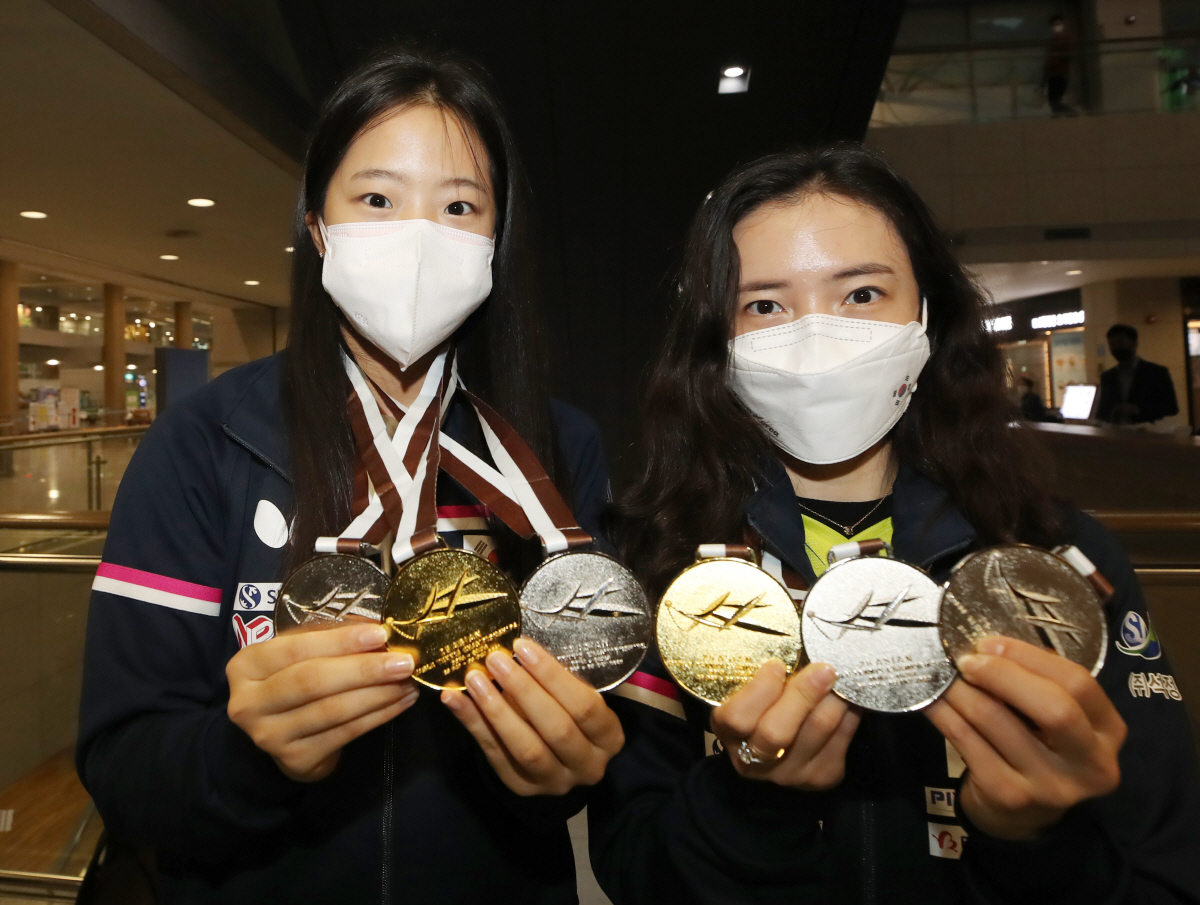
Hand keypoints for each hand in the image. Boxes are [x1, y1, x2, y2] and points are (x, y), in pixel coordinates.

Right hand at [226, 623, 418, 781]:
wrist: (279, 735)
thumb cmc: (291, 681)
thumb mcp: (299, 654)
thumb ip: (328, 639)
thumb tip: (377, 631)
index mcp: (247, 666)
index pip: (296, 649)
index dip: (341, 641)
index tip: (381, 634)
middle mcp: (249, 703)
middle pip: (313, 681)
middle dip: (364, 670)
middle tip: (403, 661)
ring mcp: (269, 736)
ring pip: (333, 710)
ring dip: (379, 694)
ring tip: (409, 681)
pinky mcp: (295, 760)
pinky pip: (345, 733)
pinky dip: (379, 716)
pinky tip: (401, 702)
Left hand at [441, 638, 624, 795]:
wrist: (562, 762)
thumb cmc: (570, 715)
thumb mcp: (576, 698)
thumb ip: (555, 681)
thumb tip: (515, 648)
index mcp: (609, 737)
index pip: (585, 706)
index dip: (553, 676)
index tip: (522, 647)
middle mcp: (587, 764)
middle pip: (556, 728)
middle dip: (523, 690)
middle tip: (495, 659)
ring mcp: (555, 782)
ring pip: (525, 748)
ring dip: (496, 710)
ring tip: (474, 678)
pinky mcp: (523, 788)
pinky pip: (495, 756)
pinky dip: (472, 724)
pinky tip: (453, 700)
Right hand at [710, 660, 859, 789]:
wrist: (784, 744)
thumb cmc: (764, 703)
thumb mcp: (750, 689)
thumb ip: (764, 675)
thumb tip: (797, 646)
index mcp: (728, 734)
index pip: (738, 718)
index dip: (759, 690)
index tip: (776, 664)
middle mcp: (753, 761)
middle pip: (777, 732)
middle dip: (804, 694)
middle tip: (823, 668)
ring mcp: (788, 773)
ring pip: (817, 729)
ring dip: (834, 698)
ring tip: (840, 676)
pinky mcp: (821, 776)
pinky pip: (841, 737)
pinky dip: (849, 712)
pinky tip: (847, 696)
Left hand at [926, 636, 1125, 840]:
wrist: (1021, 816)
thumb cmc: (1039, 747)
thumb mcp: (1055, 718)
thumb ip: (1037, 684)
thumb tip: (989, 646)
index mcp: (1108, 731)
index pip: (1079, 683)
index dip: (1029, 656)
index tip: (990, 643)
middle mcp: (1090, 763)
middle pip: (1052, 707)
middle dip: (1001, 674)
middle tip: (966, 661)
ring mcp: (1050, 785)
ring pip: (996, 720)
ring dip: (961, 690)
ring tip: (943, 676)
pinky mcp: (1008, 795)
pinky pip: (966, 740)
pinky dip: (943, 713)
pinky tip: (931, 700)